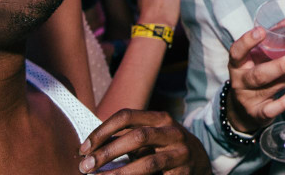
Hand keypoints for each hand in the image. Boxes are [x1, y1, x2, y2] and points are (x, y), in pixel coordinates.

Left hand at [78, 109, 210, 173]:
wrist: (200, 163)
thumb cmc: (164, 148)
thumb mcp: (150, 137)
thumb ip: (126, 138)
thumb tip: (89, 147)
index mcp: (160, 118)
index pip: (127, 116)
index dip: (103, 131)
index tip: (84, 148)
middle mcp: (172, 132)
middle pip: (136, 137)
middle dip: (107, 152)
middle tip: (85, 166)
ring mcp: (180, 153)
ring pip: (148, 163)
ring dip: (119, 173)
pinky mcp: (183, 173)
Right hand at [224, 26, 284, 132]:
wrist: (240, 110)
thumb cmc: (254, 71)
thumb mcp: (259, 54)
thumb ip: (277, 34)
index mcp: (238, 63)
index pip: (237, 51)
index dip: (248, 41)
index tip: (261, 31)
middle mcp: (240, 80)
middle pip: (258, 74)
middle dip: (279, 66)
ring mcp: (248, 98)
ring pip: (270, 88)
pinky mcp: (258, 113)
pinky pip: (271, 109)